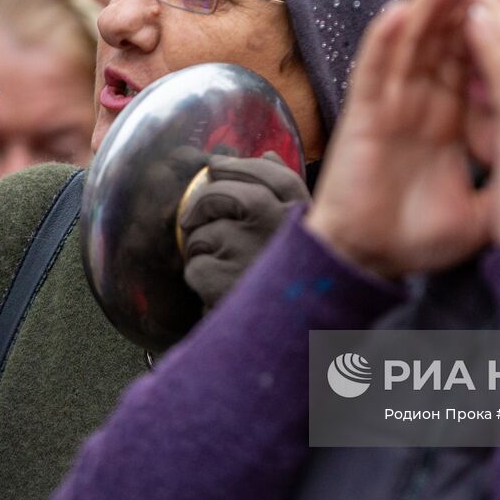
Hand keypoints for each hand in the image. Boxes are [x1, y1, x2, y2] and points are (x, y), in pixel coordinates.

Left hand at [179, 152, 310, 307]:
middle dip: (203, 204)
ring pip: (202, 232)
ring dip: (200, 249)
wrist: (288, 346)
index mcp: (305, 213)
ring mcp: (251, 249)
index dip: (237, 166)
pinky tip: (220, 291)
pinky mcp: (225, 279)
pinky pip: (196, 266)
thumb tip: (268, 153)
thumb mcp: (301, 235)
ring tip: (223, 269)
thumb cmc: (293, 285)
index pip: (271, 172)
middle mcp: (280, 224)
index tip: (216, 166)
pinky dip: (199, 278)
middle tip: (195, 219)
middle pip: (223, 193)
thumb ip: (286, 193)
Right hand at [306, 0, 492, 277]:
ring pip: (413, 40)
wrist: (371, 263)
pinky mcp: (366, 117)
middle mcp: (420, 100)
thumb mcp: (483, 209)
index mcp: (448, 115)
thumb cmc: (417, 236)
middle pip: (443, 34)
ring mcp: (392, 104)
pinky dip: (386, 39)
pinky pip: (376, 70)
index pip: (473, 56)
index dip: (490, 21)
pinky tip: (401, 9)